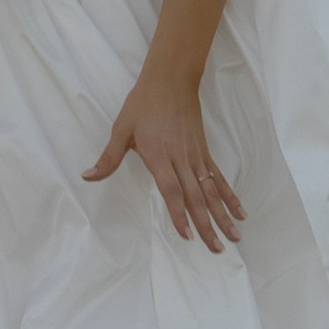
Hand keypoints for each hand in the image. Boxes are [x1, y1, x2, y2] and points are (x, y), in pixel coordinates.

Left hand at [82, 79, 245, 252]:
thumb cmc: (143, 104)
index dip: (179, 214)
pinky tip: (240, 211)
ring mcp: (196, 156)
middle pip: (196, 197)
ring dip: (223, 215)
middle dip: (207, 225)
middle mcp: (181, 159)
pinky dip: (229, 195)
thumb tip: (88, 176)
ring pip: (212, 191)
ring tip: (235, 237)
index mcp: (159, 156)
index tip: (187, 235)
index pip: (172, 191)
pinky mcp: (204, 152)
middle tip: (217, 249)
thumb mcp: (121, 129)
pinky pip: (219, 178)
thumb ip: (109, 157)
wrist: (171, 79)